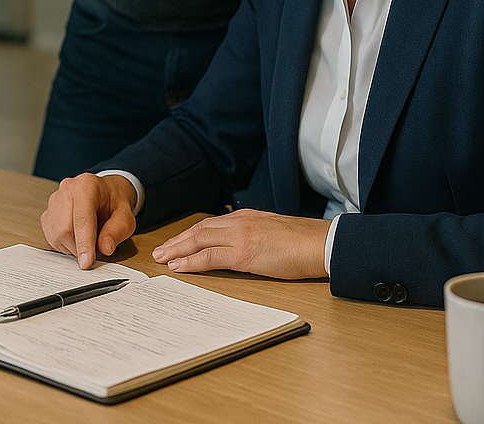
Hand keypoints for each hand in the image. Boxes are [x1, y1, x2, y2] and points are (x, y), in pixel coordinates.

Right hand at [41, 174, 137, 268]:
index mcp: (87, 186)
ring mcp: (54, 202)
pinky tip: (77, 237)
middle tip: (96, 246)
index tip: (86, 263)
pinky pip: (52, 239)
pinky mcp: (47, 215)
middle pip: (65, 229)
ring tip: (88, 237)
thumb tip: (104, 248)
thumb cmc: (115, 203)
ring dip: (74, 247)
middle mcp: (67, 190)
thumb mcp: (126, 217)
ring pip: (57, 236)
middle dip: (81, 247)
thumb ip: (117, 231)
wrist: (106, 194)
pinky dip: (66, 245)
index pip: (82, 218)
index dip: (84, 243)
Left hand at [151, 209, 330, 279]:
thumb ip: (255, 235)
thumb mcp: (273, 232)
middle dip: (177, 241)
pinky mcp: (246, 253)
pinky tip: (179, 267)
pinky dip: (192, 262)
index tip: (176, 243)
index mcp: (247, 217)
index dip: (190, 235)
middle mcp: (240, 222)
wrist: (323, 243)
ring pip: (199, 241)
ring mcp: (242, 236)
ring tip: (162, 259)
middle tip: (159, 252)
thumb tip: (243, 247)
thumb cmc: (305, 242)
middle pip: (199, 230)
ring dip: (178, 250)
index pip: (210, 225)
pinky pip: (211, 257)